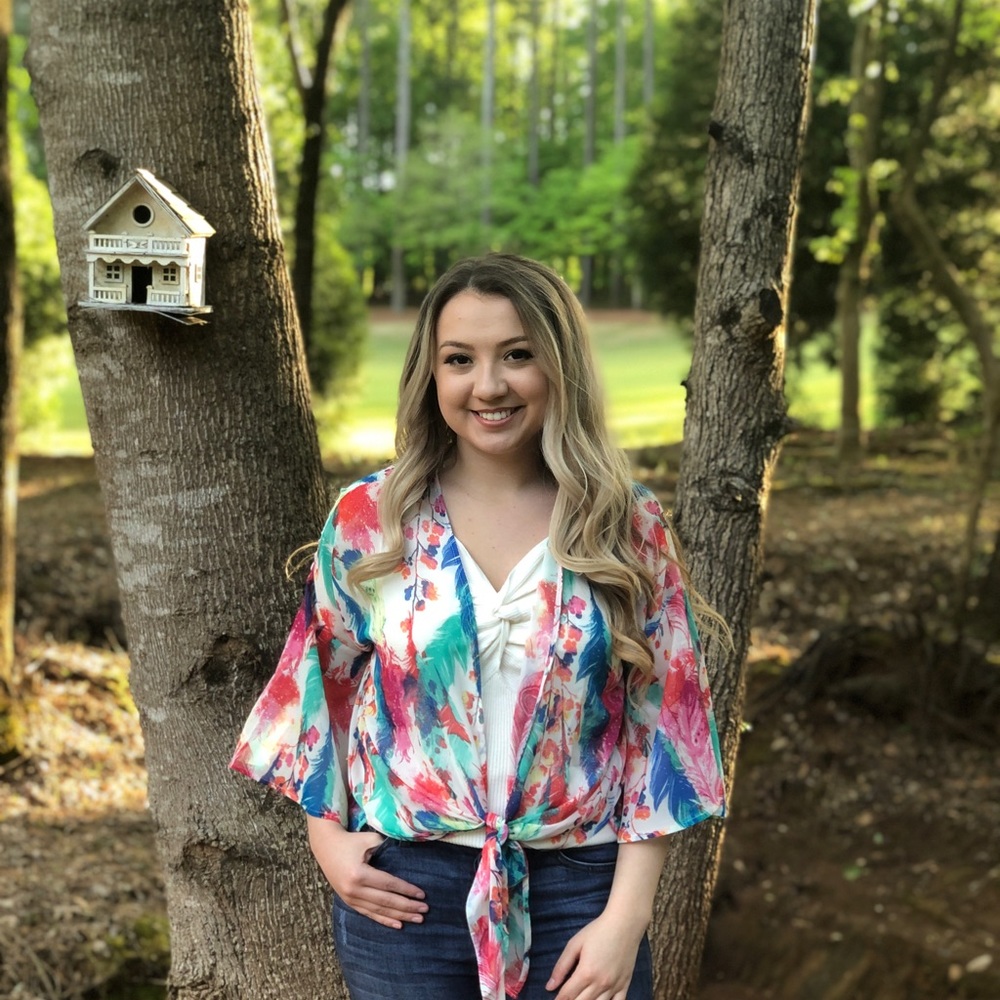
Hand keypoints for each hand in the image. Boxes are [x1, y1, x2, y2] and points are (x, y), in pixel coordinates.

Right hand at [306, 816, 427, 929]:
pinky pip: (369, 914)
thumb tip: (407, 853)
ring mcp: (350, 898)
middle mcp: (354, 889)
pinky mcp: (349, 902)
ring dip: (399, 916)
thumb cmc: (350, 841)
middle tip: (424, 910)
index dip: (406, 890)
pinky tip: (398, 924)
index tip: (422, 894)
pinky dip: (384, 920)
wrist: (325, 847)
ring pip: (379, 910)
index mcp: (359, 874)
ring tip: (417, 919)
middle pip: (386, 901)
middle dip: (407, 906)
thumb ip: (387, 847)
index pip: (388, 885)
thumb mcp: (368, 839)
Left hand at [545, 911, 645, 999]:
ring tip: (580, 999)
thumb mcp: (575, 944)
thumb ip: (561, 966)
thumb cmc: (598, 931)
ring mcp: (614, 987)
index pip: (567, 995)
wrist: (624, 924)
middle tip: (565, 999)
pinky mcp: (624, 986)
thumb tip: (549, 986)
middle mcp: (600, 984)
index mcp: (586, 973)